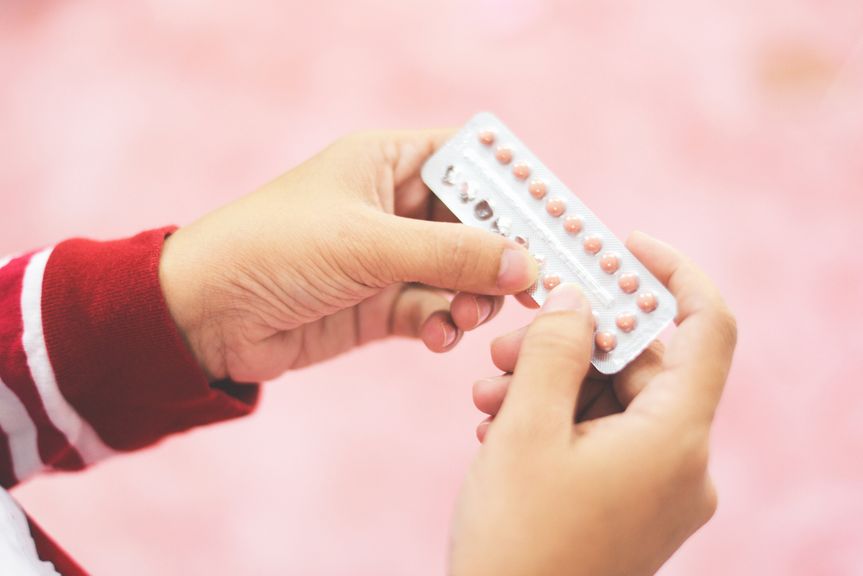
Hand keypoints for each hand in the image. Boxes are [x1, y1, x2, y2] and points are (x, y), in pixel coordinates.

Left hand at [158, 130, 537, 380]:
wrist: (206, 315)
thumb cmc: (277, 250)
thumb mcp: (369, 244)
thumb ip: (452, 255)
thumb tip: (527, 264)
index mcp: (386, 162)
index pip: (468, 160)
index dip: (512, 186)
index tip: (552, 220)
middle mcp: (392, 205)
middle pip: (473, 222)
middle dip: (499, 255)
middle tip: (527, 286)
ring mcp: (388, 257)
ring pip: (459, 273)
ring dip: (472, 296)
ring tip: (467, 316)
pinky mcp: (380, 303)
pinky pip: (433, 310)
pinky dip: (442, 323)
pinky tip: (435, 335)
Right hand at [450, 231, 736, 575]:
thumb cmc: (516, 541)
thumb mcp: (525, 430)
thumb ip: (553, 348)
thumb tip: (575, 299)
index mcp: (675, 440)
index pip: (705, 326)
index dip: (670, 274)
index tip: (621, 247)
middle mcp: (681, 463)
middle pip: (642, 364)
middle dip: (571, 341)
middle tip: (505, 344)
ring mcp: (657, 488)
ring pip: (612, 400)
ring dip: (550, 382)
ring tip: (488, 396)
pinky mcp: (630, 505)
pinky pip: (602, 436)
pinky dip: (555, 418)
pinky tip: (501, 426)